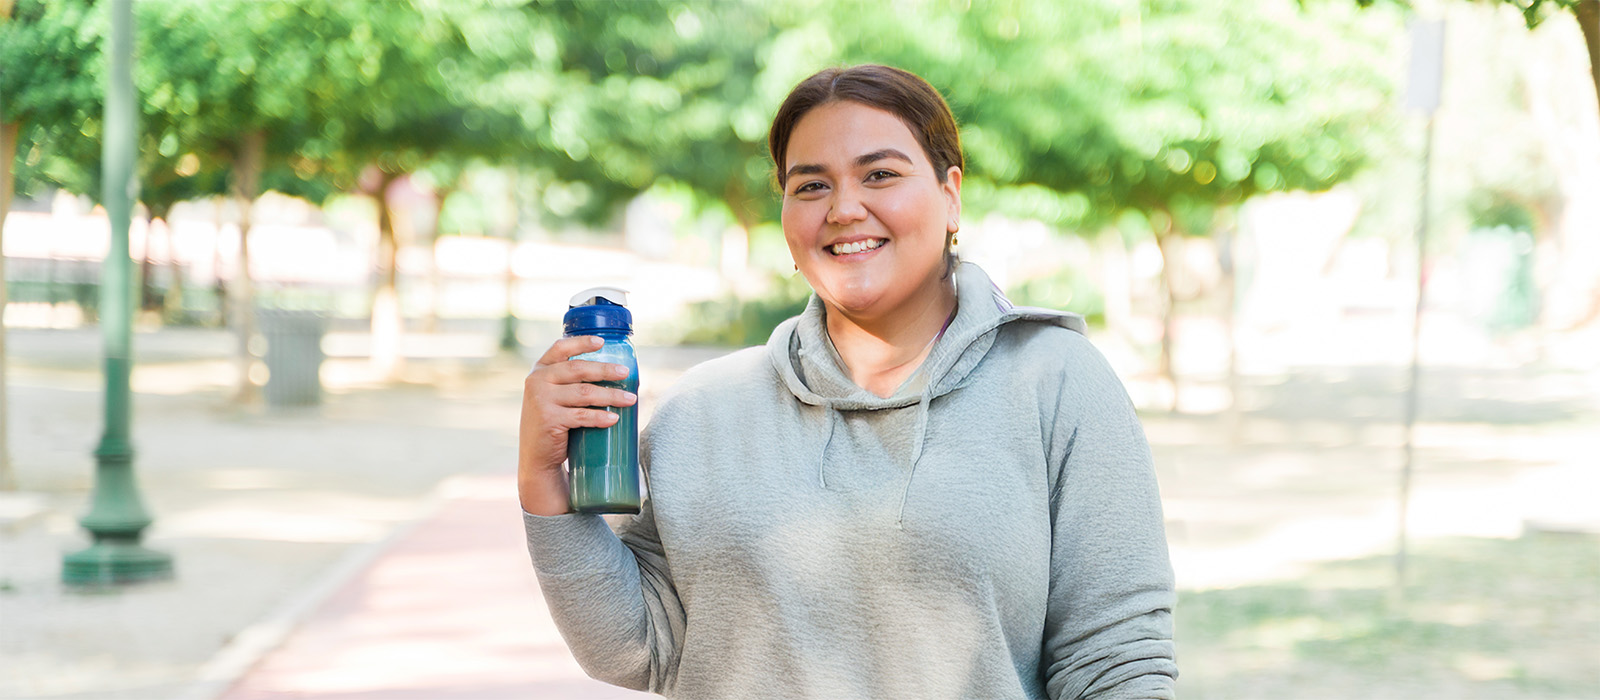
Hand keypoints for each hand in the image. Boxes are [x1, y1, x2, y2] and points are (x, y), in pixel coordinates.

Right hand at [519, 335, 637, 514]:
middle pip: (578, 369)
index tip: (602, 342)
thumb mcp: (555, 396)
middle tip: (626, 373)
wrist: (537, 456)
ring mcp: (541, 400)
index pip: (560, 348)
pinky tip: (615, 418)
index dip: (581, 342)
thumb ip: (572, 382)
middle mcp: (537, 381)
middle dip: (605, 370)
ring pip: (584, 393)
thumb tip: (617, 373)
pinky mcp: (548, 419)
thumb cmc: (554, 422)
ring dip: (611, 395)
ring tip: (631, 400)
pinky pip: (581, 416)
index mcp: (540, 370)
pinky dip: (600, 417)